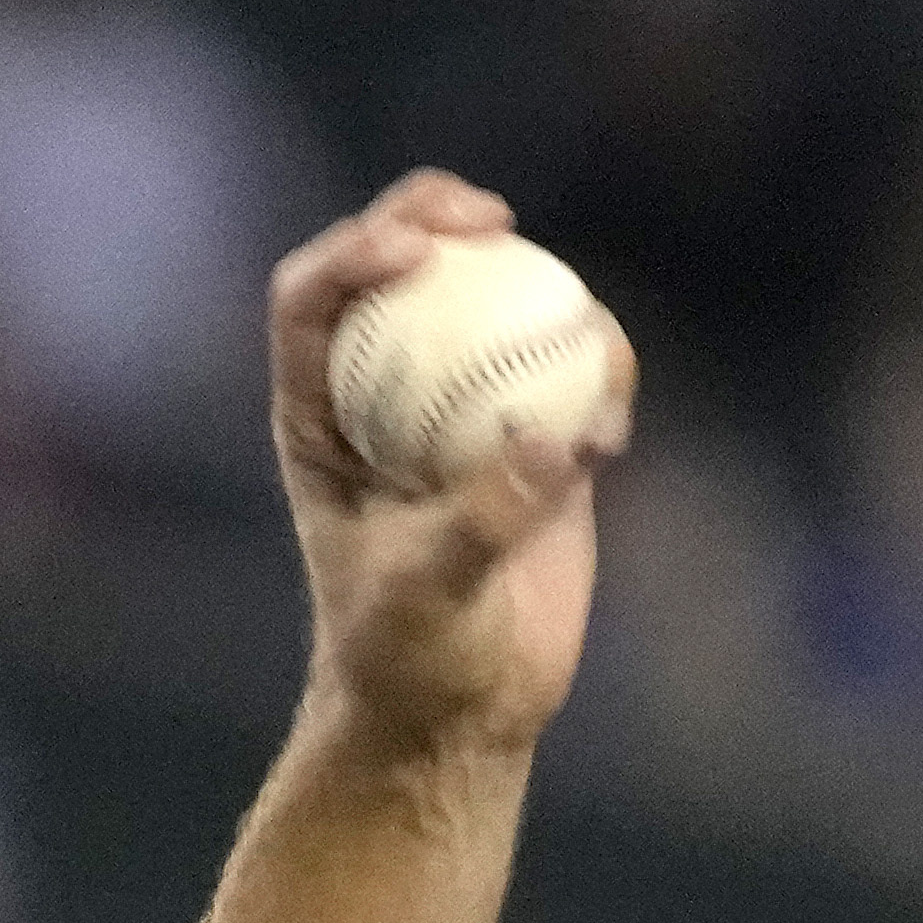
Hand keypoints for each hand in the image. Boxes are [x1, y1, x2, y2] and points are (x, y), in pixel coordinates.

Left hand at [266, 170, 634, 762]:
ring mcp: (461, 408)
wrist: (460, 708)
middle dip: (435, 214)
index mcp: (319, 419)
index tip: (418, 249)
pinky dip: (601, 375)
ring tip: (582, 335)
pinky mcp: (535, 436)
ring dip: (540, 291)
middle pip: (400, 269)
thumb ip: (481, 521)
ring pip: (494, 304)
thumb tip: (551, 435)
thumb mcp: (426, 598)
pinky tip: (611, 436)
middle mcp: (384, 396)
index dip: (353, 253)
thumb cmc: (407, 660)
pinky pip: (574, 370)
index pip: (311, 304)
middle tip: (495, 218)